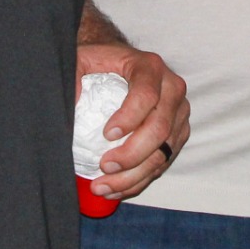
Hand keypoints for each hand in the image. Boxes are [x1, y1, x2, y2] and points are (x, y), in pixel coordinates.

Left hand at [76, 41, 189, 199]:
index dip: (130, 117)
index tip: (106, 135)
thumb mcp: (82, 59)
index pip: (147, 94)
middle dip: (132, 154)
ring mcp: (179, 113)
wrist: (122, 62)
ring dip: (133, 176)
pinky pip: (163, 163)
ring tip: (103, 186)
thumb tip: (71, 103)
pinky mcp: (178, 133)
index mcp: (150, 67)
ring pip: (164, 152)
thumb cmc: (100, 62)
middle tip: (104, 166)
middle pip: (160, 128)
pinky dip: (139, 180)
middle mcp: (172, 88)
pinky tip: (116, 188)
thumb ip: (74, 77)